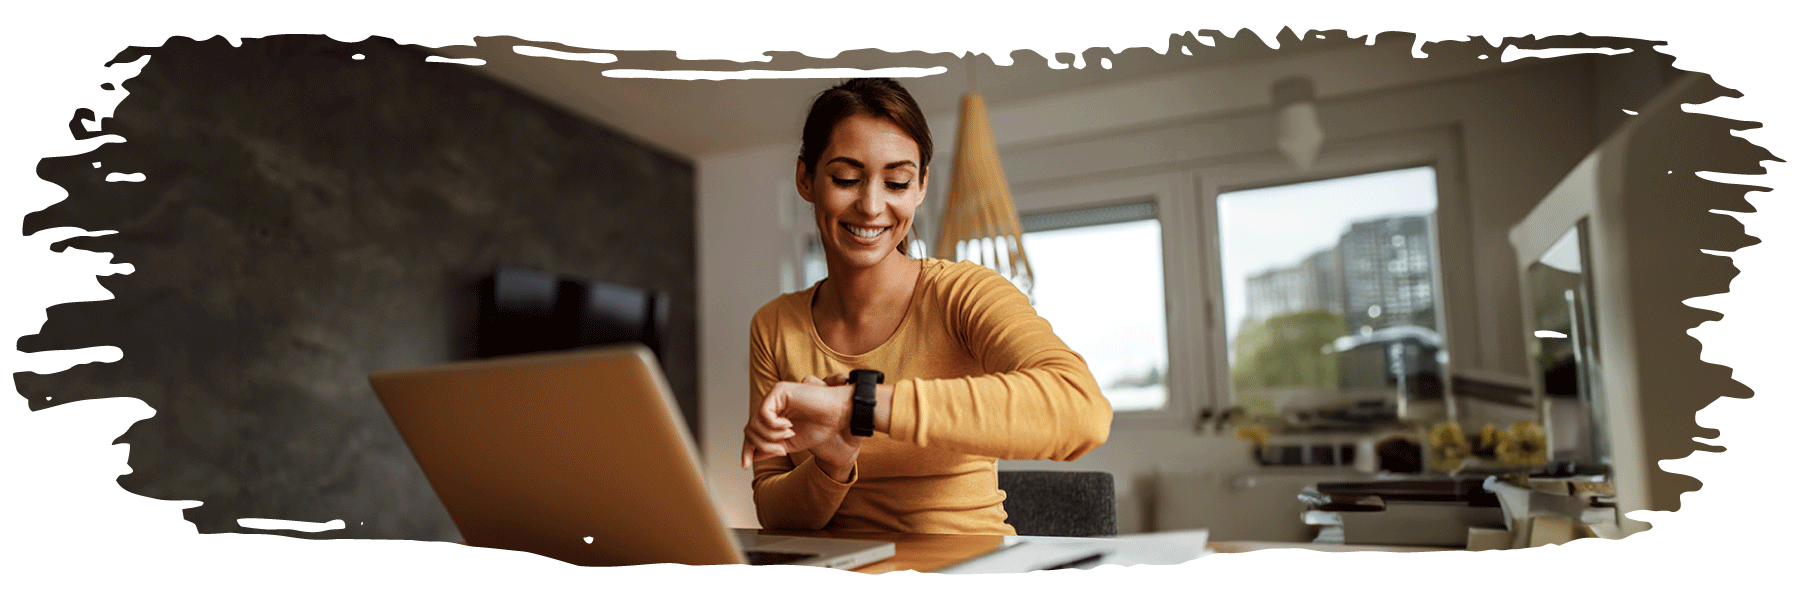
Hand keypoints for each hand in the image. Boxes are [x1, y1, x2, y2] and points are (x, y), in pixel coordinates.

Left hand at [741, 375, 862, 478]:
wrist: (839, 416)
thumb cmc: (821, 427)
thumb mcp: (791, 444)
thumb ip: (771, 448)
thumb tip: (752, 456)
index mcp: (776, 415)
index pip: (753, 431)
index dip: (747, 448)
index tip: (745, 465)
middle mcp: (773, 403)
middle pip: (750, 428)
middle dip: (761, 444)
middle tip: (781, 450)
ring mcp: (775, 396)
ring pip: (754, 423)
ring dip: (770, 436)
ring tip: (789, 436)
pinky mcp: (779, 390)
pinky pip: (764, 414)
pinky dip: (774, 426)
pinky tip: (789, 427)